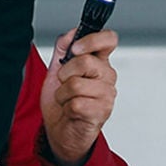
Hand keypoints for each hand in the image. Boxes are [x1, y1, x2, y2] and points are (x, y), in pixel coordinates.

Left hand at [42, 28, 119, 165]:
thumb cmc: (62, 102)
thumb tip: (71, 33)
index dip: (92, 39)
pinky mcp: (101, 112)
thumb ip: (63, 49)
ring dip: (63, 93)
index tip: (75, 48)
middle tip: (63, 82)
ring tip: (66, 100)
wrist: (61, 131)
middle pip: (86, 61)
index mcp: (99, 62)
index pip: (109, 40)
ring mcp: (107, 95)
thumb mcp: (57, 70)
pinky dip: (66, 107)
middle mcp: (107, 77)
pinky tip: (71, 111)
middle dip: (65, 72)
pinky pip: (76, 103)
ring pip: (77, 84)